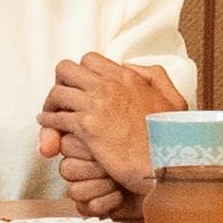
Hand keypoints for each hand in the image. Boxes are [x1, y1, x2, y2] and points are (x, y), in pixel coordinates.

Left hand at [42, 53, 183, 206]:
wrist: (168, 162)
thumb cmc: (172, 137)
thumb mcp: (173, 99)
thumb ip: (155, 77)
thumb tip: (133, 67)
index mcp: (127, 77)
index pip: (89, 60)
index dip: (80, 74)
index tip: (79, 88)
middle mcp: (109, 86)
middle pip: (66, 70)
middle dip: (60, 83)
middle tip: (60, 100)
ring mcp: (97, 105)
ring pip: (57, 92)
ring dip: (50, 104)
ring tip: (49, 116)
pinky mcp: (88, 128)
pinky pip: (56, 119)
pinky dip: (48, 124)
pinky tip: (50, 133)